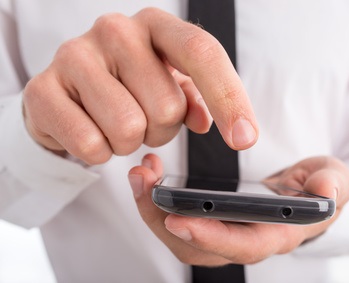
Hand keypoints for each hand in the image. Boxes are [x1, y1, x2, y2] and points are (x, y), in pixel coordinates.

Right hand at [23, 8, 257, 164]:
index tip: (245, 141)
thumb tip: (204, 120)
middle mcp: (116, 30)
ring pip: (129, 129)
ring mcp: (75, 55)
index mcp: (157, 25)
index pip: (203, 53)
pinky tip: (91, 131)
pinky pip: (91, 144)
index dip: (229, 99)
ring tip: (116, 124)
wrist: (69, 93)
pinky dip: (100, 152)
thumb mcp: (171, 84)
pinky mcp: (43, 89)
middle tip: (143, 119)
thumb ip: (197, 97)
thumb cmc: (130, 86)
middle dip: (161, 130)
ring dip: (130, 142)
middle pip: (167, 108)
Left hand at [128, 154, 348, 265]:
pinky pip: (180, 220)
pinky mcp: (214, 221)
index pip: (241, 245)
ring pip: (182, 237)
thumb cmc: (319, 188)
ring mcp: (227, 233)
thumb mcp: (334, 178)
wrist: (306, 192)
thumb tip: (326, 194)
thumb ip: (332, 184)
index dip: (210, 236)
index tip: (179, 218)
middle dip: (164, 220)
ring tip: (141, 176)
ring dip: (154, 210)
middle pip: (198, 247)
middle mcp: (247, 240)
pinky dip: (159, 202)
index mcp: (277, 233)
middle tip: (144, 186)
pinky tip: (151, 178)